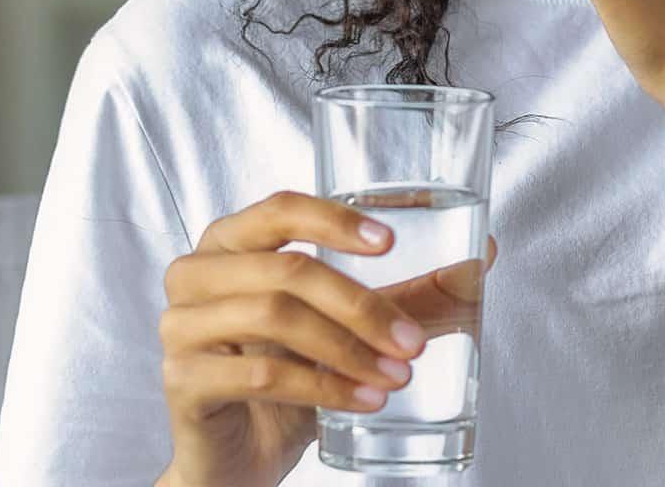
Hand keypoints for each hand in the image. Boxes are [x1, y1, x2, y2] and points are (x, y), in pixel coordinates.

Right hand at [157, 190, 496, 486]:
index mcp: (232, 241)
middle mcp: (197, 272)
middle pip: (287, 270)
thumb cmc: (289, 376)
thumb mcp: (352, 329)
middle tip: (413, 342)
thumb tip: (484, 252)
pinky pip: (261, 373)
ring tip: (396, 375)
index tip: (389, 242)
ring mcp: (180, 325)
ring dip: (348, 349)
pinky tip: (363, 400)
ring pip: (275, 318)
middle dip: (362, 306)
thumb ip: (411, 291)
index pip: (280, 208)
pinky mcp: (182, 379)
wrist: (239, 455)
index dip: (334, 220)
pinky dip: (324, 387)